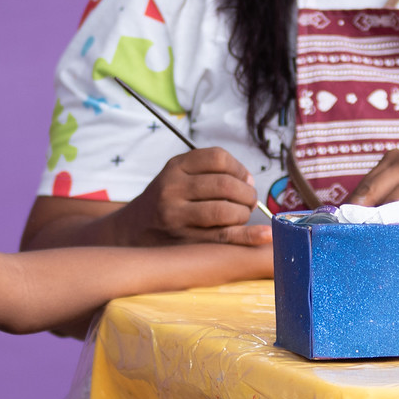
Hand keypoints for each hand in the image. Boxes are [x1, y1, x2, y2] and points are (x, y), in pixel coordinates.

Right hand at [114, 149, 271, 246]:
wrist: (132, 230)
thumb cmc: (165, 200)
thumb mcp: (177, 175)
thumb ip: (210, 172)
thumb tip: (250, 183)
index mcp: (174, 167)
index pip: (218, 158)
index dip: (240, 168)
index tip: (246, 180)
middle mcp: (172, 189)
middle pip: (225, 185)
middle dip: (247, 194)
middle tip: (249, 201)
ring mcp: (176, 217)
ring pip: (225, 212)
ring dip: (243, 214)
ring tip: (240, 215)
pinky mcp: (184, 241)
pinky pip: (223, 238)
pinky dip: (248, 236)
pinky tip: (265, 235)